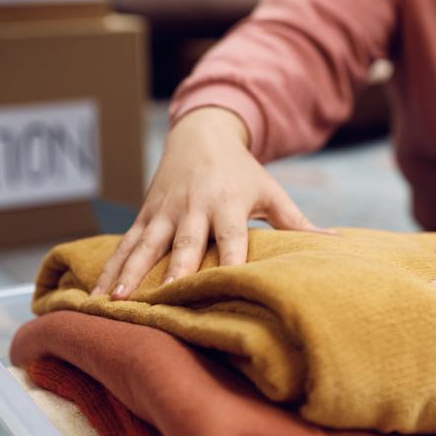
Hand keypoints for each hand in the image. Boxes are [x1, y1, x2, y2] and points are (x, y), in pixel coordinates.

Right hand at [94, 106, 327, 299]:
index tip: (222, 286)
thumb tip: (338, 241)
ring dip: (129, 273)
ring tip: (116, 300)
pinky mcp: (145, 214)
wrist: (201, 134)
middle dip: (173, 270)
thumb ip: (297, 221)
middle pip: (184, 243)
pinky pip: (125, 243)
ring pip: (145, 245)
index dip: (227, 261)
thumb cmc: (243, 172)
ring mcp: (164, 211)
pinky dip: (110, 267)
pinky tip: (97, 293)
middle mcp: (193, 207)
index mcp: (227, 204)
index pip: (230, 238)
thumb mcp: (270, 191)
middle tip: (162, 297)